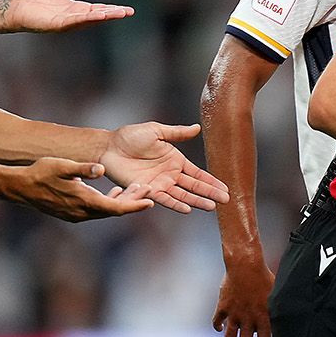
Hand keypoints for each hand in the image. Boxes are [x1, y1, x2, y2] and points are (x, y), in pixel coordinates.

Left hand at [6, 0, 133, 32]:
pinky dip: (87, 18)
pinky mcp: (58, 24)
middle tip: (129, 12)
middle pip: (98, 16)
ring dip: (104, 17)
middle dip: (113, 14)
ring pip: (89, 19)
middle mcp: (74, 17)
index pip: (99, 9)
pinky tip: (98, 15)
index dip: (112, 9)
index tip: (127, 10)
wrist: (18, 7)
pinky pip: (75, 20)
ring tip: (118, 13)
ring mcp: (67, 22)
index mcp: (76, 9)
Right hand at [15, 157, 153, 221]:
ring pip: (105, 211)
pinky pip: (96, 210)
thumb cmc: (41, 173)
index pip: (115, 208)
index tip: (151, 202)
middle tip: (147, 189)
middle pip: (114, 210)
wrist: (20, 187)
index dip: (134, 205)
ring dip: (121, 201)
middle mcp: (82, 213)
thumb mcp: (62, 166)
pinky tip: (114, 191)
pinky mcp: (72, 213)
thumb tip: (101, 169)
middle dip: (132, 201)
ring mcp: (76, 215)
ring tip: (135, 189)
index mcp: (83, 202)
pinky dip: (108, 202)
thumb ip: (83, 168)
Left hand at [99, 122, 228, 212]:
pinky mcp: (147, 190)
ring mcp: (159, 184)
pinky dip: (175, 204)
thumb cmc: (130, 136)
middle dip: (209, 193)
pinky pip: (164, 199)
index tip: (226, 189)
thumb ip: (176, 133)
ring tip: (211, 207)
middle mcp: (170, 174)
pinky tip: (187, 208)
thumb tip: (197, 128)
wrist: (109, 146)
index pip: (197, 174)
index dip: (211, 181)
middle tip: (226, 201)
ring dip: (196, 201)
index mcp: (175, 160)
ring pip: (182, 195)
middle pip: (194, 187)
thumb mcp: (156, 131)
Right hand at [212, 258, 274, 336]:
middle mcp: (248, 319)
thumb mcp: (277, 294)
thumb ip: (281, 309)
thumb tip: (294, 319)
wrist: (245, 264)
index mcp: (263, 318)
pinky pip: (217, 321)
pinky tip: (220, 330)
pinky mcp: (223, 306)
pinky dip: (218, 328)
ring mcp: (234, 314)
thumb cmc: (264, 277)